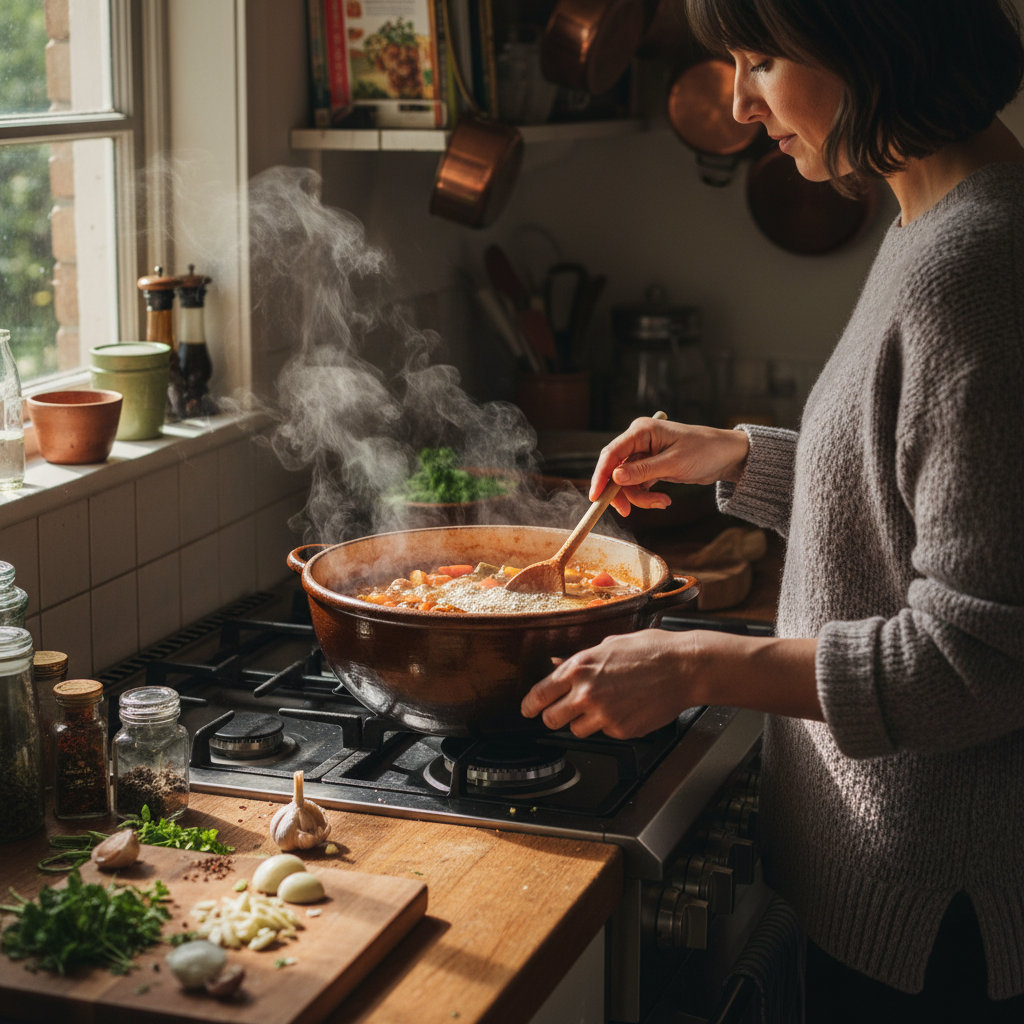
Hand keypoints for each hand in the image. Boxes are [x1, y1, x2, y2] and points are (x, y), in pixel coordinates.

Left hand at [520, 630, 701, 738]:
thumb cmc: (651, 650)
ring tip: (604, 705)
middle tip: (563, 711)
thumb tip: (559, 666)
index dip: (530, 705)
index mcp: (579, 668)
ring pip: (577, 730)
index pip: (540, 694)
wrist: (684, 668)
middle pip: (552, 720)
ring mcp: (604, 715)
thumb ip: (580, 660)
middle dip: (555, 716)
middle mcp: (587, 693)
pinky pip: (606, 732)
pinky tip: (626, 707)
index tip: (528, 709)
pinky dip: (611, 724)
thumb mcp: (608, 645)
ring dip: (584, 722)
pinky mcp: (622, 730)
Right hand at [591, 417, 749, 516]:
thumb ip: (642, 471)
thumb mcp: (673, 463)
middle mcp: (639, 440)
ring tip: (662, 503)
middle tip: (627, 512)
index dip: (601, 476)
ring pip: (627, 482)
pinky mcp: (651, 466)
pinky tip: (663, 500)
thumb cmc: (704, 451)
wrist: (727, 456)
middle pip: (615, 470)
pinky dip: (647, 496)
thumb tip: (615, 478)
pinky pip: (639, 485)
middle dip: (622, 493)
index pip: (611, 454)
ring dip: (640, 498)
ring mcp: (644, 454)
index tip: (596, 498)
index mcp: (641, 431)